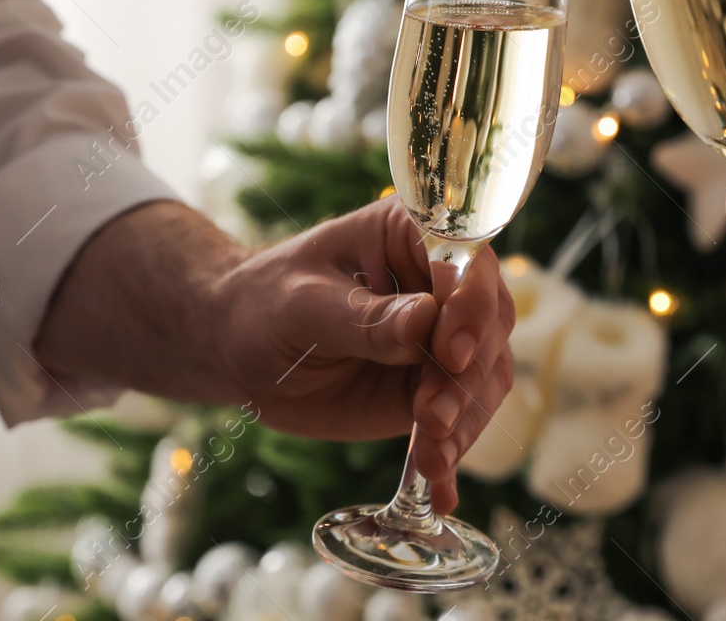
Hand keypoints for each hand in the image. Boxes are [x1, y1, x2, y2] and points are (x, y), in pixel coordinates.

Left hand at [39, 197, 514, 514]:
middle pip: (487, 325)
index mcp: (413, 235)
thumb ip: (365, 319)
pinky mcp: (433, 387)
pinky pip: (461, 419)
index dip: (468, 307)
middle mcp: (441, 283)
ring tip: (429, 458)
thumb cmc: (264, 305)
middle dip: (466, 378)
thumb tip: (427, 326)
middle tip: (431, 419)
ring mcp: (443, 339)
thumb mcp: (304, 306)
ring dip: (463, 420)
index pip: (465, 263)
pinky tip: (440, 489)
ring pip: (484, 377)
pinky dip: (453, 453)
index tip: (449, 354)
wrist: (238, 350)